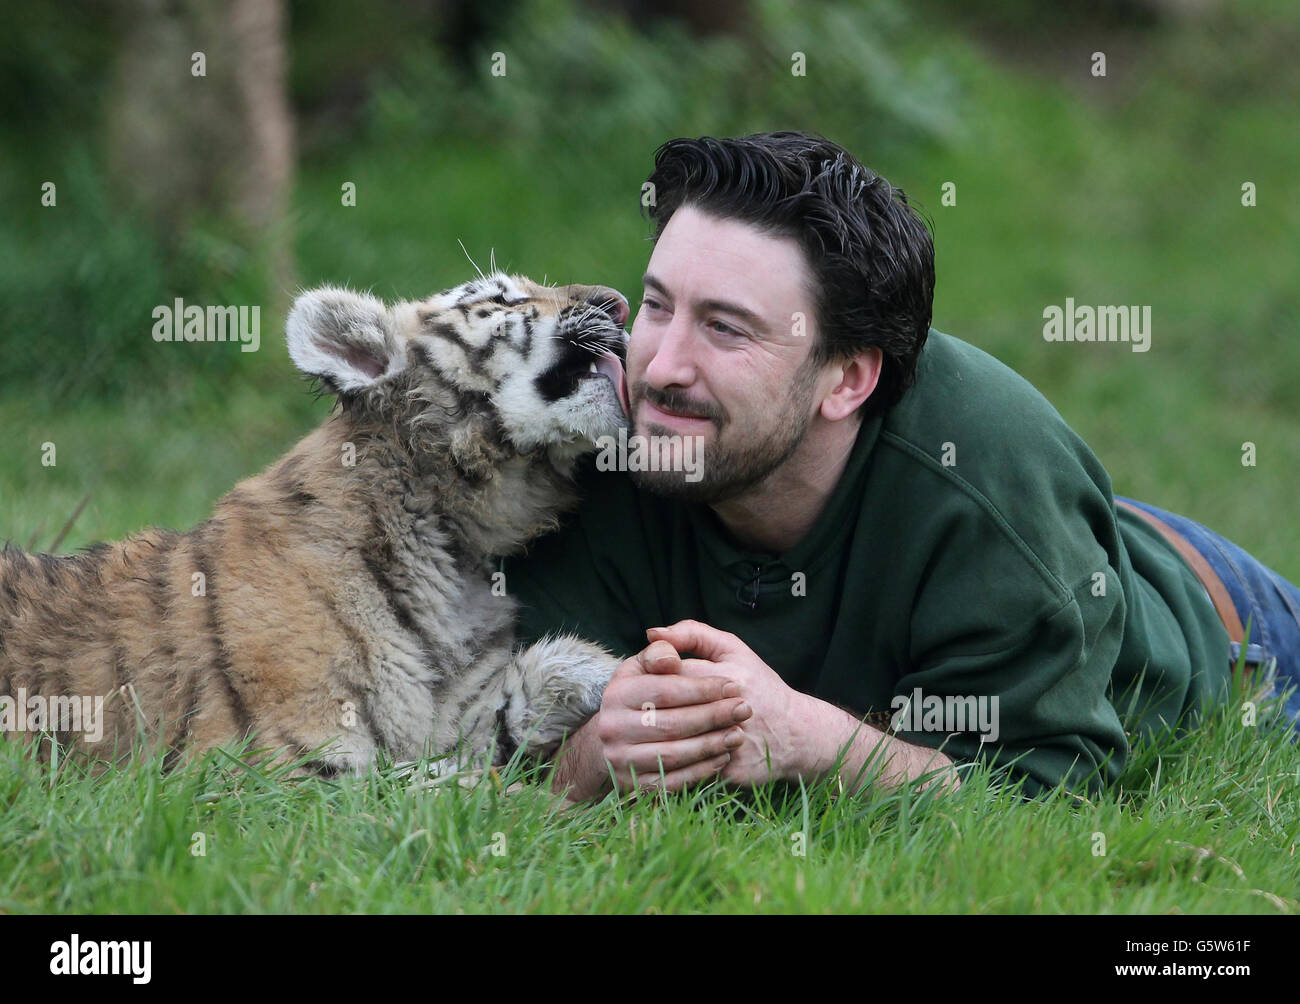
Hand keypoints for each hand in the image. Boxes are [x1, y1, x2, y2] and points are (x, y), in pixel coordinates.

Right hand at [550, 638, 751, 800]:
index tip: (734, 686)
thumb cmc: (644, 693)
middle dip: (713, 716)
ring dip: (710, 745)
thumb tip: (667, 649)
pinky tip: (722, 757)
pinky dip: (700, 771)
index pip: (665, 689)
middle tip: (744, 710)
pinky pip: (672, 782)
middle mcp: (612, 727)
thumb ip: (661, 650)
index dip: (702, 688)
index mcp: (617, 692)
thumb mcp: (646, 665)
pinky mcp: (634, 786)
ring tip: (738, 734)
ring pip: (673, 754)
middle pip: (671, 723)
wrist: (618, 739)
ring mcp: (622, 760)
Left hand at [646, 620, 820, 786]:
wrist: (796, 734)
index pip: (671, 674)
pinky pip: (688, 770)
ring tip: (650, 732)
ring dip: (658, 739)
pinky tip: (667, 755)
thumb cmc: (758, 685)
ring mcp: (732, 744)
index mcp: (729, 677)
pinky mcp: (731, 773)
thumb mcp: (732, 649)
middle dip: (652, 710)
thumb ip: (692, 633)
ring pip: (674, 744)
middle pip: (669, 710)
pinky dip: (674, 763)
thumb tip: (652, 634)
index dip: (654, 677)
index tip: (653, 681)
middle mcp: (732, 711)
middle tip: (645, 709)